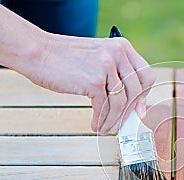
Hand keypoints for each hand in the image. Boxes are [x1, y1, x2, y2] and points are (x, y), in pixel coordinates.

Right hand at [19, 32, 155, 134]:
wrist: (37, 52)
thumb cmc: (64, 58)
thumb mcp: (98, 57)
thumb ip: (115, 73)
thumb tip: (131, 102)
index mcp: (122, 46)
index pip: (146, 74)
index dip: (144, 95)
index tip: (139, 109)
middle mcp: (118, 54)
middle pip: (137, 91)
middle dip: (130, 112)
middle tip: (123, 123)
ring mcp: (106, 66)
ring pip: (121, 102)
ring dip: (114, 120)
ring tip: (107, 128)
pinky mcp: (94, 81)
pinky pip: (104, 107)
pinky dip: (101, 120)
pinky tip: (96, 125)